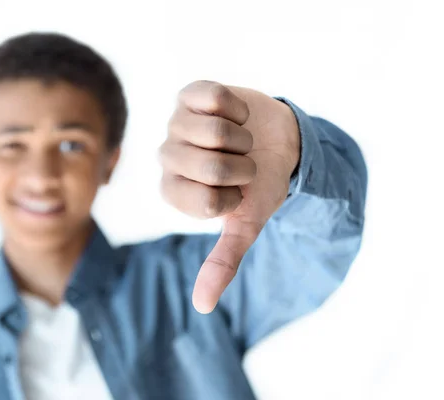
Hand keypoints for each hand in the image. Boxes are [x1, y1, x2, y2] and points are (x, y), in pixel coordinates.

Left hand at [159, 81, 300, 313]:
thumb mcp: (244, 225)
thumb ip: (222, 262)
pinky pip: (214, 97)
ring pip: (213, 132)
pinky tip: (237, 115)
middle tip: (242, 165)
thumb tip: (202, 306)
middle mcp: (166, 158)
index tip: (237, 192)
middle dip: (242, 167)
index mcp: (173, 192)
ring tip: (240, 141)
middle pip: (209, 166)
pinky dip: (238, 109)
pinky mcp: (190, 94)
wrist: (277, 143)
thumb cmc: (257, 186)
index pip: (204, 201)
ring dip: (242, 139)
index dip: (235, 196)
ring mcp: (175, 123)